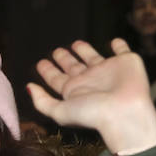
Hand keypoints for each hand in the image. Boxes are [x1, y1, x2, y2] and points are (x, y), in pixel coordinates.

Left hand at [27, 39, 155, 155]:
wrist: (125, 112)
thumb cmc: (92, 114)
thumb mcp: (59, 111)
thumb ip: (42, 101)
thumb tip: (28, 87)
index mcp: (73, 90)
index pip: (56, 79)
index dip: (47, 71)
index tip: (40, 63)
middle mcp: (89, 80)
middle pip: (73, 67)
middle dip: (64, 59)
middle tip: (56, 51)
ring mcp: (108, 71)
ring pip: (93, 57)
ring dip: (85, 51)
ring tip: (76, 43)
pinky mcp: (126, 62)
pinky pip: (122, 51)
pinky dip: (120, 45)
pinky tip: (115, 41)